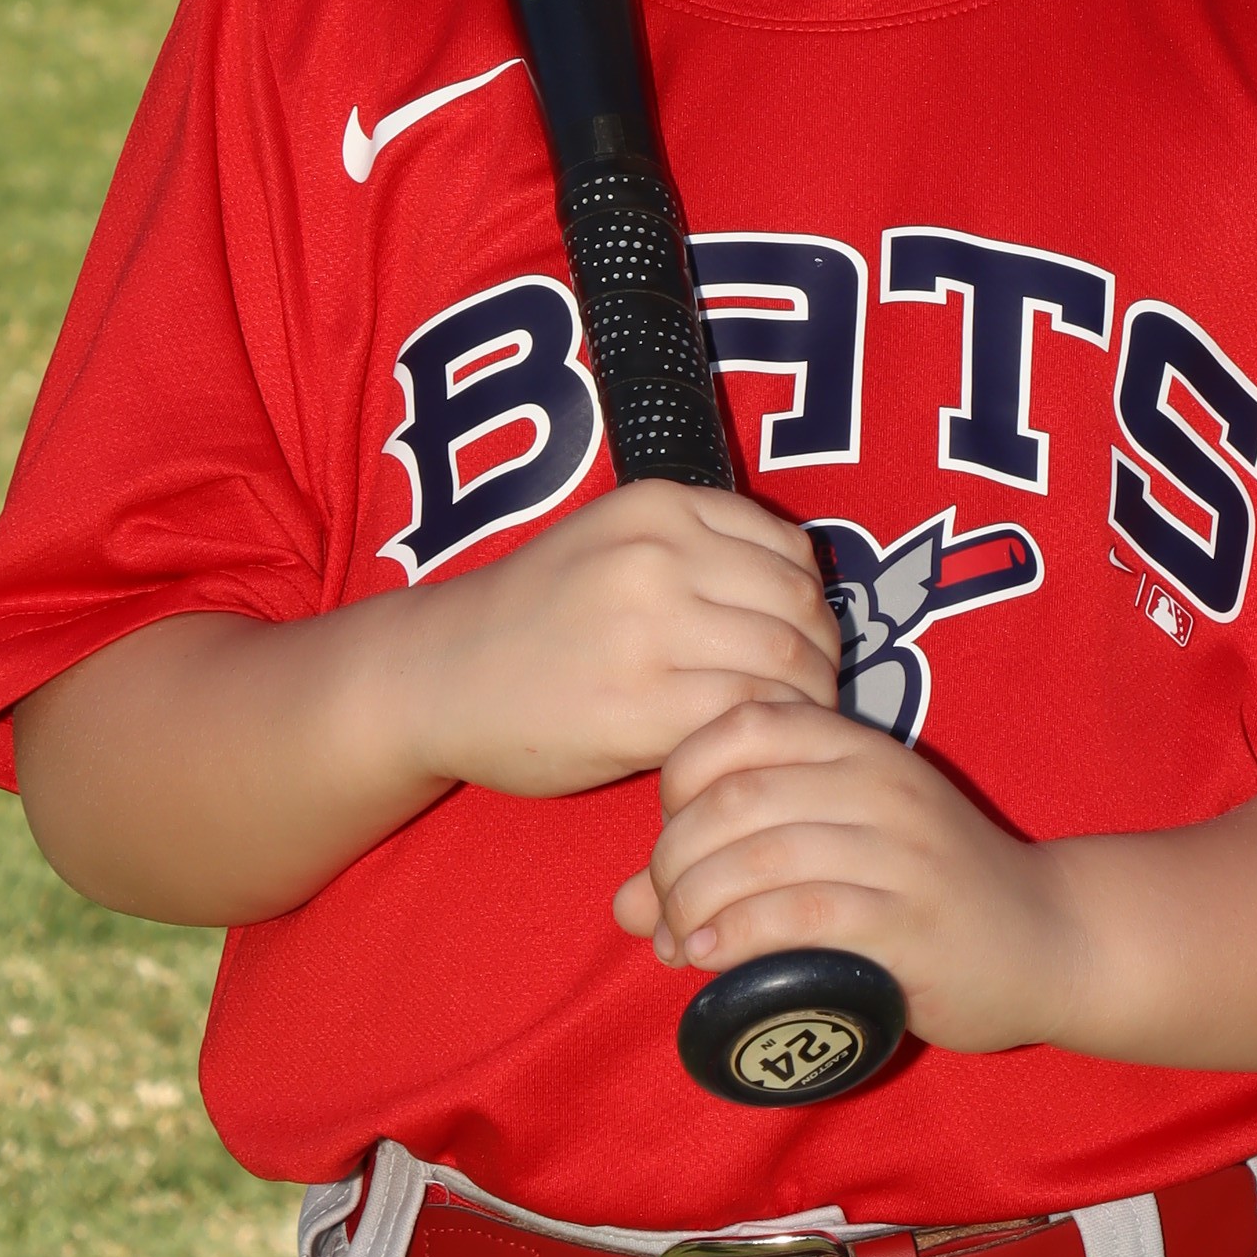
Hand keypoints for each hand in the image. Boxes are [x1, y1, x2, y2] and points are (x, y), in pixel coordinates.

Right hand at [403, 482, 840, 803]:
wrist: (437, 676)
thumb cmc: (534, 618)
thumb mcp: (614, 542)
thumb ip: (700, 551)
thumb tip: (808, 598)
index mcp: (659, 506)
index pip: (790, 550)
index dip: (811, 604)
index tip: (799, 642)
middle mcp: (658, 556)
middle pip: (800, 609)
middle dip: (820, 659)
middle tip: (806, 697)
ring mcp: (648, 631)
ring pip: (787, 665)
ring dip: (804, 704)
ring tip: (781, 727)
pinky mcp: (639, 707)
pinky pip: (746, 718)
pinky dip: (763, 737)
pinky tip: (741, 750)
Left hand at [612, 695, 1083, 1057]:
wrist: (1050, 937)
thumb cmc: (928, 891)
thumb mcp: (838, 849)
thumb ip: (735, 861)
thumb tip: (626, 905)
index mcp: (856, 745)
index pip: (737, 726)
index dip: (677, 781)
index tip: (671, 839)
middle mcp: (876, 783)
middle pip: (733, 798)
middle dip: (673, 859)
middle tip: (663, 912)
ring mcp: (898, 851)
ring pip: (759, 856)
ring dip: (696, 905)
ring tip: (682, 944)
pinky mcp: (911, 921)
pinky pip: (803, 914)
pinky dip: (740, 936)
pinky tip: (712, 959)